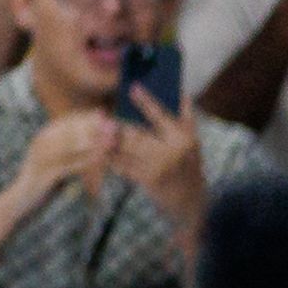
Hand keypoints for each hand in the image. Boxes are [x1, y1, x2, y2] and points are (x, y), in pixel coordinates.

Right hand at [4, 107, 115, 206]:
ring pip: (69, 145)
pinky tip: (102, 159)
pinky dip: (87, 160)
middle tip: (110, 122)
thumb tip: (87, 139)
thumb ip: (67, 150)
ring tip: (112, 138)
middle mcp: (40, 144)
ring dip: (93, 140)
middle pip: (67, 129)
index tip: (103, 113)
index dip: (84, 116)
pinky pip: (69, 165)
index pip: (64, 122)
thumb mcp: (56, 161)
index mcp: (42, 138)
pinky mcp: (45, 174)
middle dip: (90, 125)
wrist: (22, 200)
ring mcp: (41, 158)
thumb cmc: (43, 182)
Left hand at [102, 93, 205, 217]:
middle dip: (116, 125)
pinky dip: (110, 157)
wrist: (191, 201)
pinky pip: (123, 165)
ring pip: (126, 148)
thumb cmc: (190, 166)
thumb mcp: (194, 142)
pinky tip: (99, 151)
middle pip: (136, 133)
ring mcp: (159, 166)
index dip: (147, 101)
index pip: (162, 115)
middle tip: (98, 115)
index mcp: (184, 137)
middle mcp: (172, 151)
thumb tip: (181, 92)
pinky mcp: (147, 179)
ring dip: (107, 139)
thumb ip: (187, 117)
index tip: (133, 87)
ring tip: (93, 129)